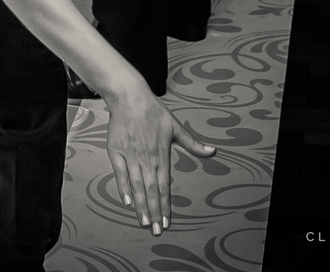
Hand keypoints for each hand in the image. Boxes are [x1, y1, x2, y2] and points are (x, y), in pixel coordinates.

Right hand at [105, 85, 215, 233]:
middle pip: (150, 191)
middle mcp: (146, 159)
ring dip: (140, 206)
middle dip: (154, 213)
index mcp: (161, 156)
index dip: (166, 206)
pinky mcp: (116, 151)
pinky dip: (123, 188)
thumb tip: (213, 152)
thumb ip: (193, 144)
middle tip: (156, 231)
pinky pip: (120, 173)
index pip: (164, 187)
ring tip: (144, 222)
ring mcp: (130, 156)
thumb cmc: (153, 112)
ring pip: (136, 186)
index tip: (167, 222)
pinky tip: (127, 201)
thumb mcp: (176, 127)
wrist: (129, 97)